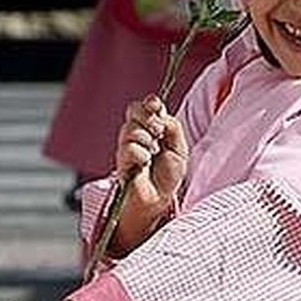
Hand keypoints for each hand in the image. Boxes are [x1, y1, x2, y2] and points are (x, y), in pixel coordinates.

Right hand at [116, 94, 187, 216]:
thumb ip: (173, 127)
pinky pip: (128, 147)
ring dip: (146, 141)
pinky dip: (140, 156)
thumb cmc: (168, 175)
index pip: (145, 105)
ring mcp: (126, 145)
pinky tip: (143, 165)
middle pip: (133, 109)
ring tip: (151, 156)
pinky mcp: (120, 159)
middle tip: (158, 134)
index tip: (156, 106)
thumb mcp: (180, 148)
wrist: (159, 198)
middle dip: (148, 118)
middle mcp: (137, 133)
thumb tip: (161, 113)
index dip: (150, 102)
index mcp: (152, 127)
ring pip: (131, 128)